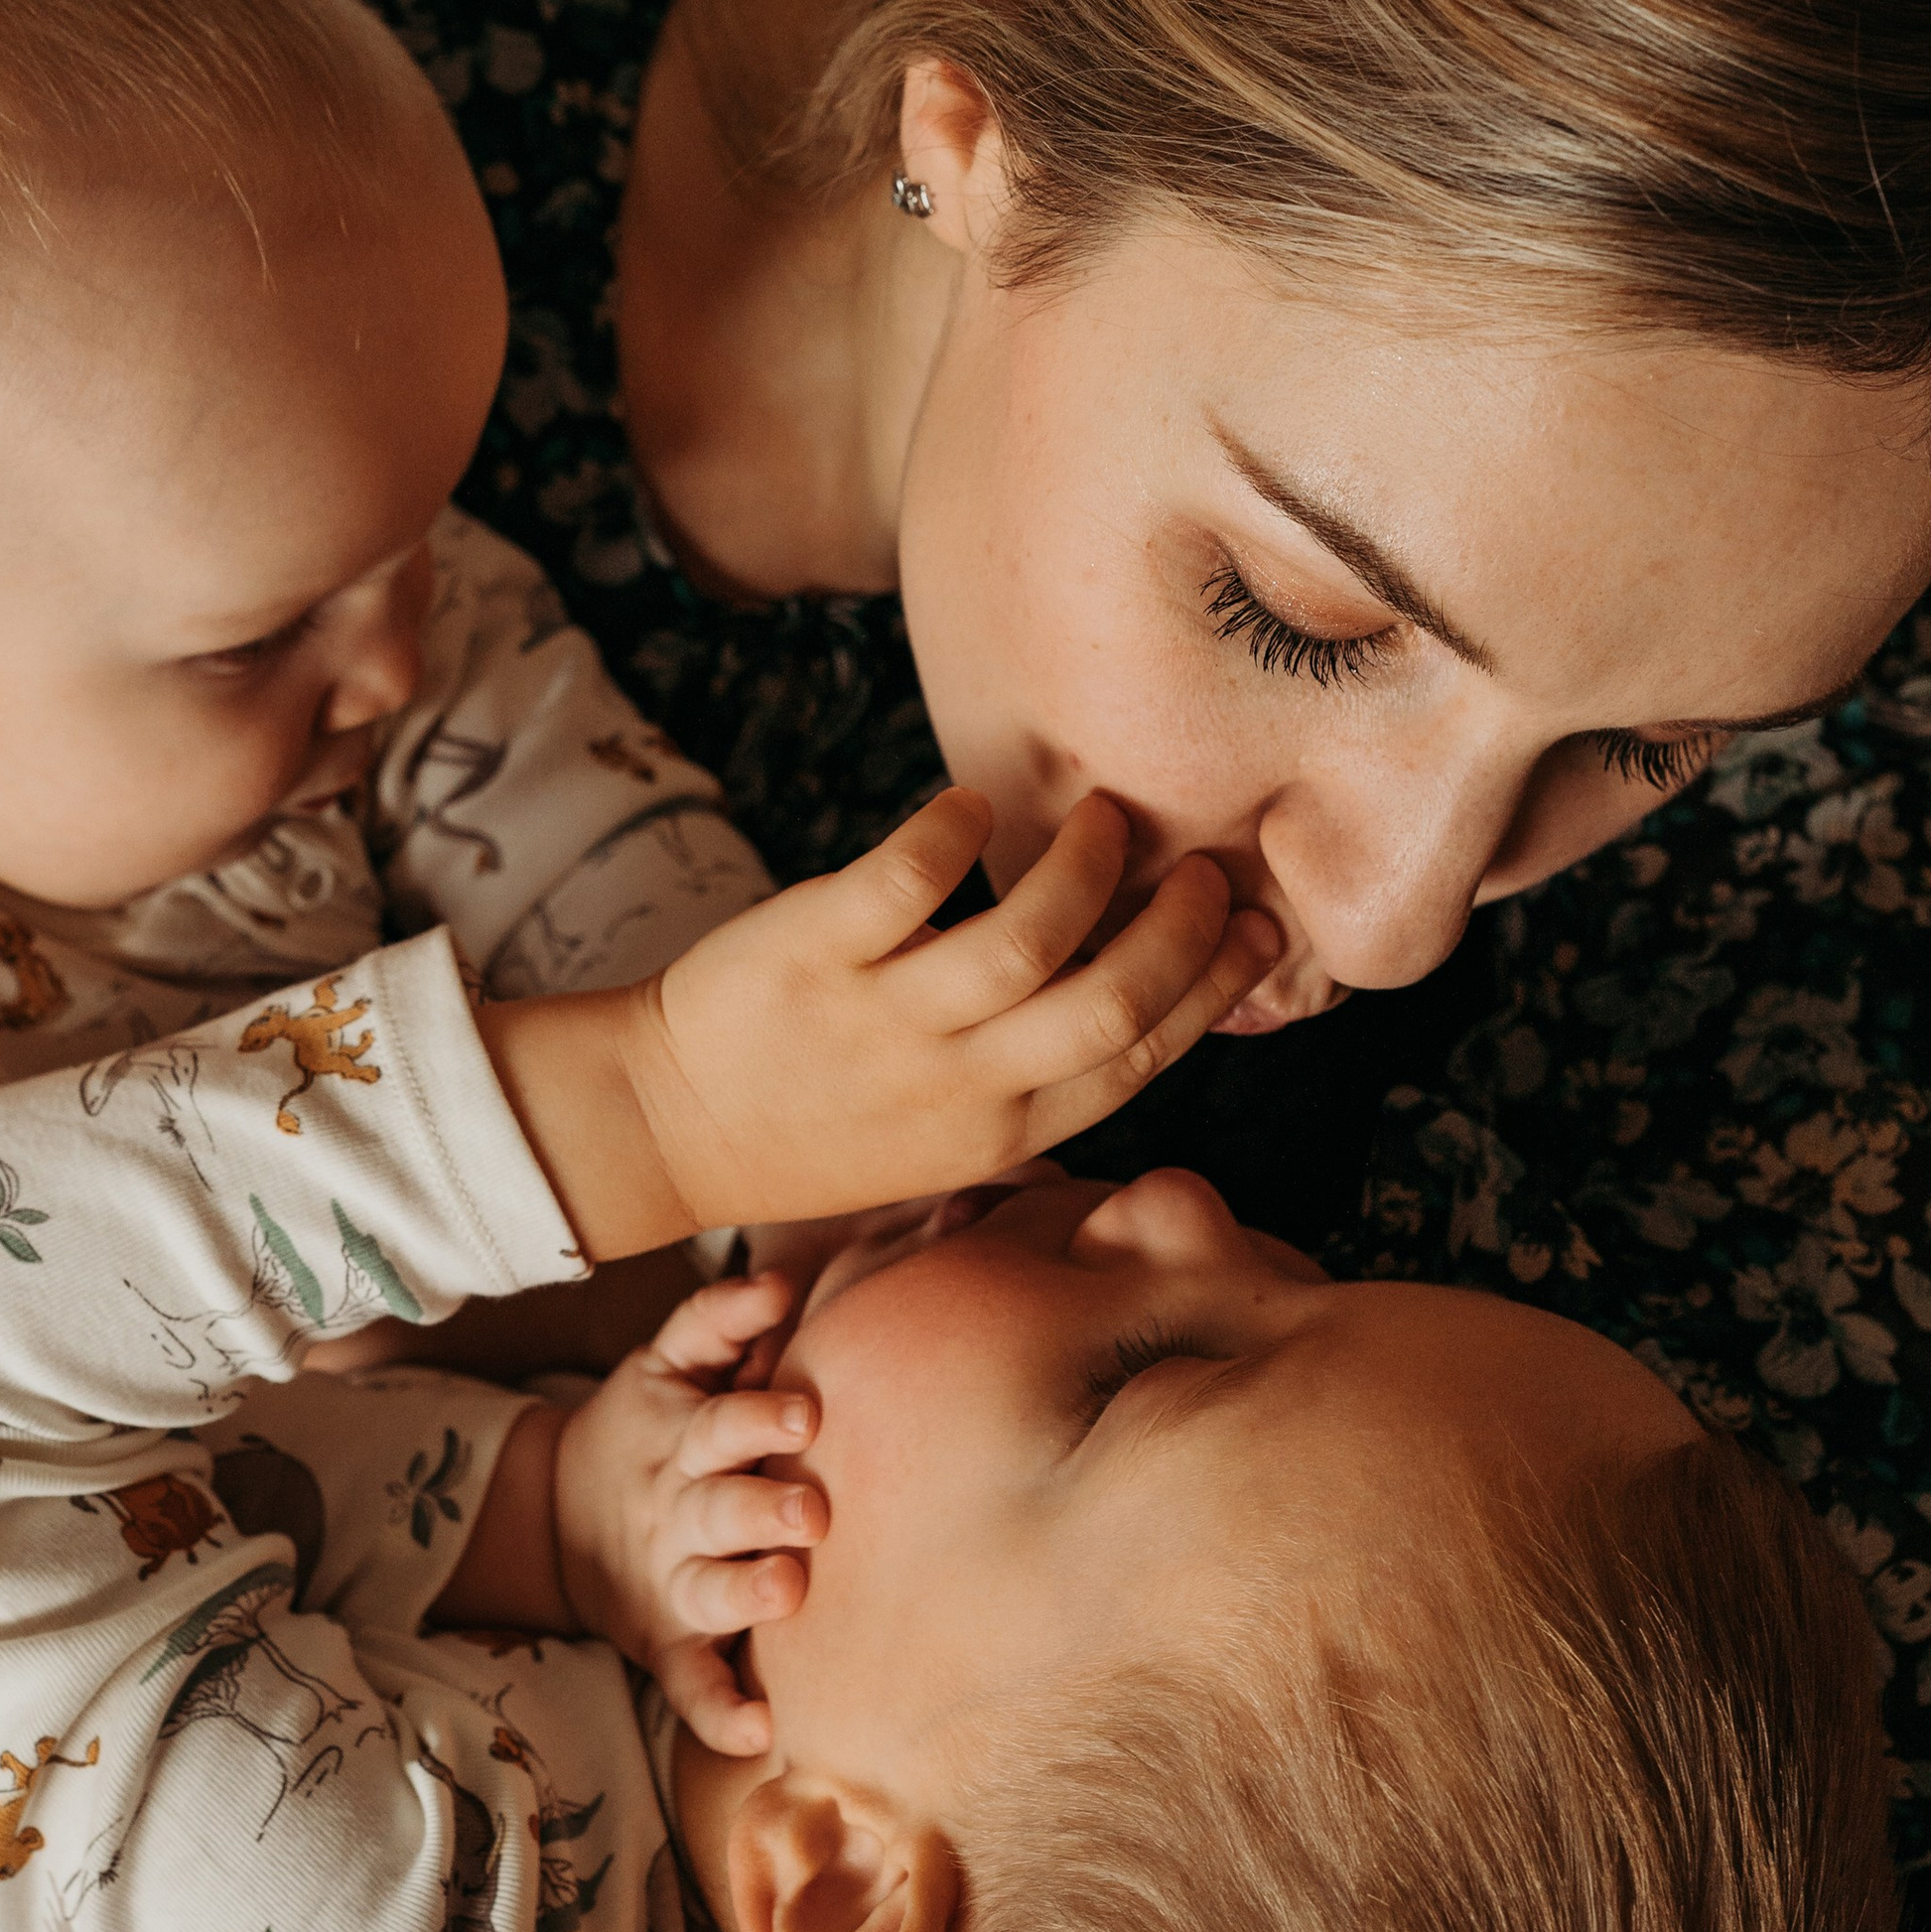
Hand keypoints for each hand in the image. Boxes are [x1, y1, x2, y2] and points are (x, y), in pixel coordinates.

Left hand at [486, 788, 1271, 1252]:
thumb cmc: (827, 1114)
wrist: (670, 1126)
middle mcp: (954, 1082)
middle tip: (1200, 862)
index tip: (1260, 923)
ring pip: (1022, 941)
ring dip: (1081, 866)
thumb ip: (1042, 1070)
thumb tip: (1155, 987)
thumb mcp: (952, 1129)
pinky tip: (972, 803)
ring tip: (1100, 815)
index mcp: (1001, 1127)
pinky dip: (951, 830)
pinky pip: (900, 882)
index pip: (1139, 1056)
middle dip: (1177, 926)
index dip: (1213, 986)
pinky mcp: (808, 957)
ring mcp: (880, 1022)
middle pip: (1106, 1002)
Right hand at [549, 1270, 823, 1753]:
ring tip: (788, 1595)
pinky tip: (761, 1732)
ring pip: (710, 1595)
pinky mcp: (666, 1645)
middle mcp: (679, 1513)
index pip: (725, 1423)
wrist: (558, 1512)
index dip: (762, 1418)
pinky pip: (689, 1686)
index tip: (808, 1414)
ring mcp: (671, 1583)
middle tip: (812, 1515)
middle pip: (722, 1510)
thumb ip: (719, 1322)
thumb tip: (779, 1279)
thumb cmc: (649, 1425)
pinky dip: (720, 1713)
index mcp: (685, 1440)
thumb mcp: (666, 1362)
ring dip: (747, 1597)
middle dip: (763, 1513)